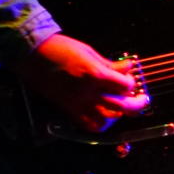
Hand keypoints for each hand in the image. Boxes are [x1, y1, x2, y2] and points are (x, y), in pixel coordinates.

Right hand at [9, 32, 149, 131]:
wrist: (32, 54)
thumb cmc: (60, 48)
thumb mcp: (89, 52)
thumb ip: (110, 64)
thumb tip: (128, 68)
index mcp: (95, 75)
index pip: (125, 87)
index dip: (132, 84)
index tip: (131, 79)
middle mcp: (88, 93)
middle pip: (122, 108)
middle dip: (136, 105)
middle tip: (140, 100)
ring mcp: (77, 104)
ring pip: (106, 121)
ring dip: (117, 116)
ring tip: (120, 108)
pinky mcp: (68, 109)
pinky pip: (87, 125)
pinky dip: (99, 124)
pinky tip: (103, 116)